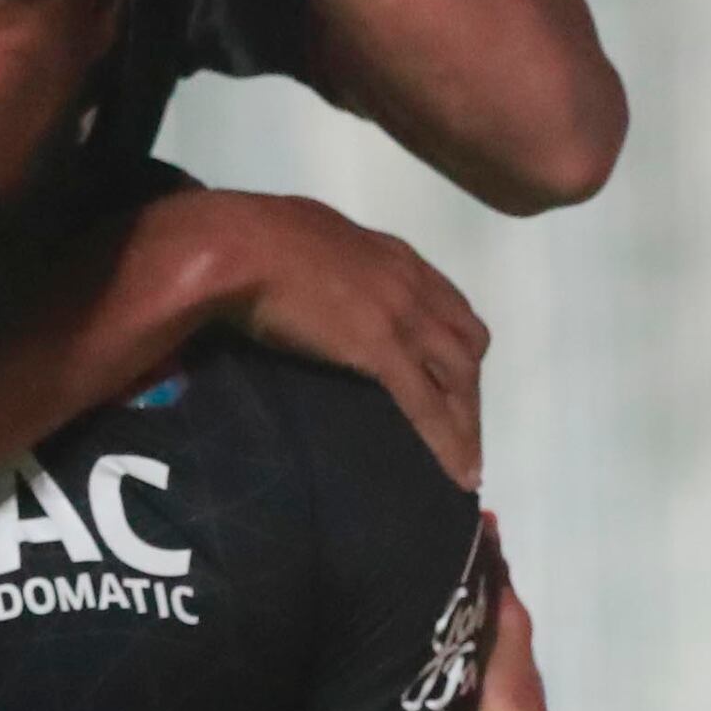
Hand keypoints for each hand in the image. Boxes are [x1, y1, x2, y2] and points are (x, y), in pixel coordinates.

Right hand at [171, 188, 486, 489]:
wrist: (242, 247)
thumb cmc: (256, 240)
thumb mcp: (312, 242)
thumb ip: (331, 266)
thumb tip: (318, 287)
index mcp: (395, 256)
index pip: (450, 305)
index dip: (457, 345)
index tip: (451, 378)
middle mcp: (412, 283)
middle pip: (468, 343)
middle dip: (469, 389)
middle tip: (461, 429)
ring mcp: (402, 316)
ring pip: (459, 377)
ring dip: (467, 422)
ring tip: (465, 463)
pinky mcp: (382, 350)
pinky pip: (428, 405)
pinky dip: (448, 441)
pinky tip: (455, 470)